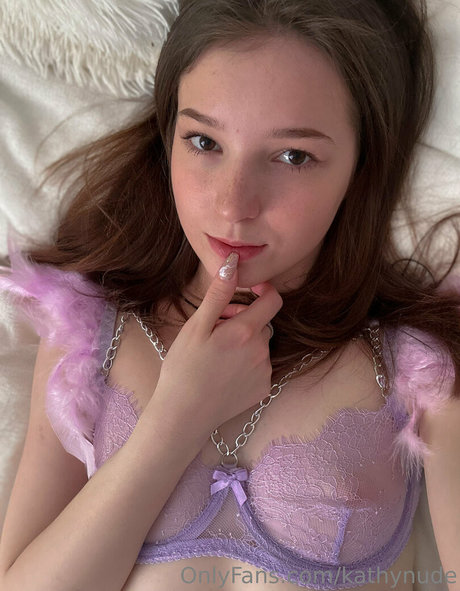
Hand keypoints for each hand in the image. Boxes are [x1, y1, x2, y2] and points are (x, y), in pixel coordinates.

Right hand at [150, 253, 282, 445]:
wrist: (183, 416)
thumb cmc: (184, 368)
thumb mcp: (197, 327)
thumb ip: (219, 294)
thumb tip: (233, 264)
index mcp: (247, 332)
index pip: (273, 300)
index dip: (263, 290)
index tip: (246, 290)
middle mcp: (262, 351)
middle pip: (262, 322)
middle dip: (242, 318)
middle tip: (214, 328)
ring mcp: (265, 372)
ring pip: (260, 344)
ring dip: (244, 342)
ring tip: (216, 353)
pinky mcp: (263, 390)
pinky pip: (260, 366)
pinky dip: (246, 363)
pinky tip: (224, 372)